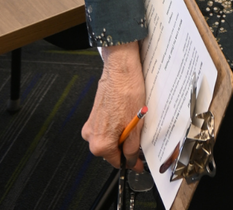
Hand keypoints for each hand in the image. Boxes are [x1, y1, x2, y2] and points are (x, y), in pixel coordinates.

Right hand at [82, 42, 146, 170]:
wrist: (120, 68)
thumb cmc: (127, 91)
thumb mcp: (136, 126)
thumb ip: (132, 148)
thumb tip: (131, 160)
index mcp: (100, 143)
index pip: (117, 162)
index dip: (132, 163)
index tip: (140, 164)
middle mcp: (91, 135)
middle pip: (112, 150)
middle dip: (127, 146)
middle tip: (140, 137)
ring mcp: (91, 124)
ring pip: (111, 137)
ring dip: (123, 134)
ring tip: (135, 121)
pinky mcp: (95, 114)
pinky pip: (108, 126)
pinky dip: (118, 124)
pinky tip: (127, 113)